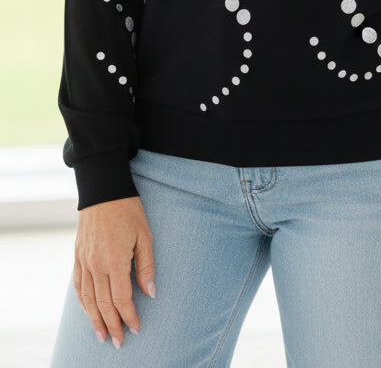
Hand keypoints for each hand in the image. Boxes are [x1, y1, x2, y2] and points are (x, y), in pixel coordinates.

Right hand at [73, 194, 154, 348]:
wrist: (103, 190)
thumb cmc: (128, 211)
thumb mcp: (145, 236)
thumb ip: (146, 266)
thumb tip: (150, 293)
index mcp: (115, 261)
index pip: (121, 299)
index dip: (129, 316)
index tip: (136, 328)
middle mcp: (96, 265)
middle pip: (103, 304)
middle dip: (112, 325)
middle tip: (119, 342)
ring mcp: (84, 261)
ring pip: (87, 299)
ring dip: (95, 320)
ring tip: (102, 336)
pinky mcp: (77, 256)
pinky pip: (78, 285)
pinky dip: (83, 302)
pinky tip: (88, 312)